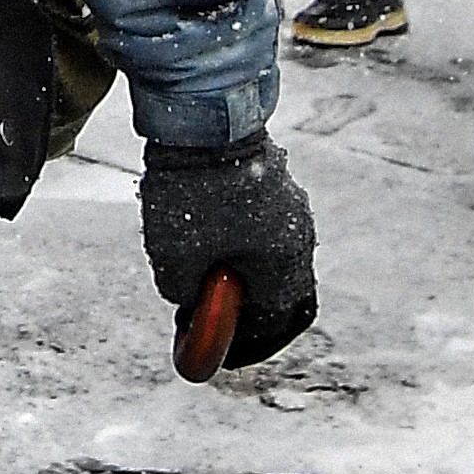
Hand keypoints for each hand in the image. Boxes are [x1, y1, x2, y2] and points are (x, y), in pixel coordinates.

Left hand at [140, 136, 316, 368]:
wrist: (203, 120)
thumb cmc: (193, 192)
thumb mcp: (175, 256)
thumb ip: (185, 291)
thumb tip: (188, 301)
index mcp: (286, 265)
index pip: (275, 323)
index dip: (246, 344)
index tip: (217, 354)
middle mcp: (298, 239)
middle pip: (278, 293)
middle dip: (247, 312)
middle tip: (212, 318)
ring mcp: (288, 208)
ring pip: (267, 258)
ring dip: (237, 276)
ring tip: (197, 276)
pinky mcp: (271, 184)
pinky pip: (258, 230)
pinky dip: (234, 246)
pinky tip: (201, 240)